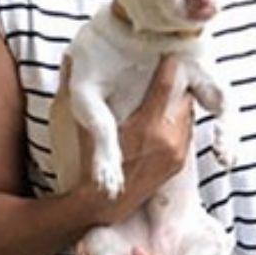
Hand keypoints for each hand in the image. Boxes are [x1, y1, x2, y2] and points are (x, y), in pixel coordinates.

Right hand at [72, 54, 194, 225]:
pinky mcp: (179, 163)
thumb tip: (68, 59)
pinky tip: (165, 117)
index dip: (170, 64)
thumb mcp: (87, 124)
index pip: (167, 84)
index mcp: (147, 125)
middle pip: (183, 97)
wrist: (105, 202)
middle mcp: (167, 138)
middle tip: (166, 73)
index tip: (170, 52)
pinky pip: (186, 132)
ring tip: (166, 93)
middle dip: (175, 85)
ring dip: (178, 104)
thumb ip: (80, 91)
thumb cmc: (92, 161)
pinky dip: (177, 122)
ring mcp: (176, 152)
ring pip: (187, 114)